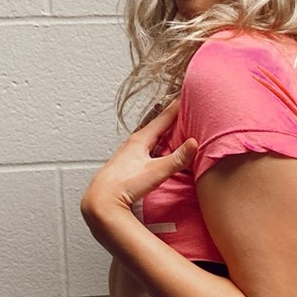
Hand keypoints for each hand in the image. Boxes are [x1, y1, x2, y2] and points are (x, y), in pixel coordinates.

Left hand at [81, 99, 197, 238]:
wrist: (102, 200)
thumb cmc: (124, 184)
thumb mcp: (156, 171)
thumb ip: (177, 158)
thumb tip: (194, 143)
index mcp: (141, 139)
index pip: (163, 118)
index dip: (177, 107)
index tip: (187, 95)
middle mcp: (134, 143)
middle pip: (157, 126)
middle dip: (172, 118)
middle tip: (184, 109)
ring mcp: (130, 153)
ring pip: (151, 138)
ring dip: (164, 133)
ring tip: (175, 128)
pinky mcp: (128, 165)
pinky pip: (147, 149)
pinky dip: (157, 146)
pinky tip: (159, 151)